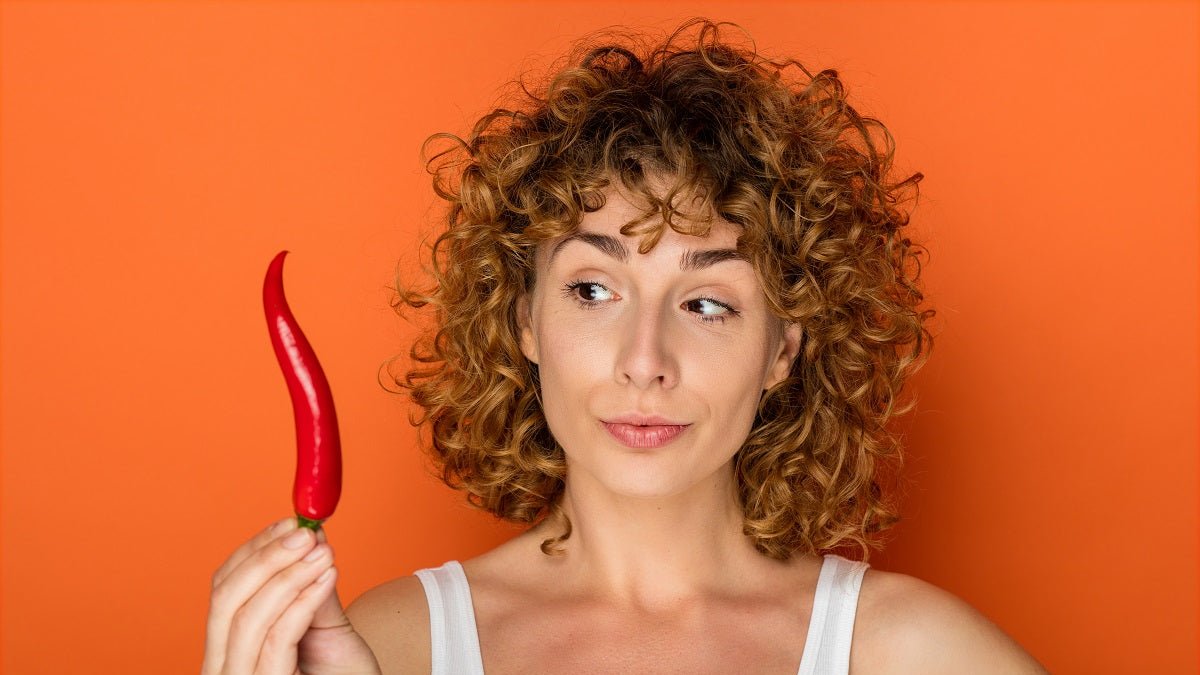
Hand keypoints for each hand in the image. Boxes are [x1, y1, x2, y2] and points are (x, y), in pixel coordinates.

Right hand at [202, 517, 381, 674]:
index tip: (290, 521)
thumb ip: (308, 589)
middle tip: (306, 531)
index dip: (254, 550)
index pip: (224, 588)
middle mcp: (224, 667)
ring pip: (247, 618)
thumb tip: (311, 535)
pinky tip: (328, 577)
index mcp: (228, 648)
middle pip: (226, 599)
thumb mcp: (322, 628)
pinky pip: (277, 640)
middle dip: (267, 557)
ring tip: (324, 552)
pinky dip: (302, 602)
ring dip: (289, 575)